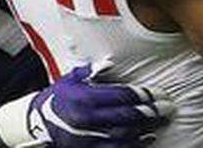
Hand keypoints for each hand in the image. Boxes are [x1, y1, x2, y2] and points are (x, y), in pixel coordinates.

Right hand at [28, 64, 173, 147]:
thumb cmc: (57, 98)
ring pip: (123, 135)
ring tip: (161, 123)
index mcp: (84, 99)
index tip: (158, 93)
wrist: (34, 123)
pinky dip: (133, 145)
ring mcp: (86, 138)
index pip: (120, 96)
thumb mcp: (70, 79)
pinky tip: (146, 139)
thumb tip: (110, 63)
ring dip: (145, 129)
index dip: (142, 95)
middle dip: (150, 112)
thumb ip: (90, 71)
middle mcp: (86, 120)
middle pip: (126, 116)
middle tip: (168, 108)